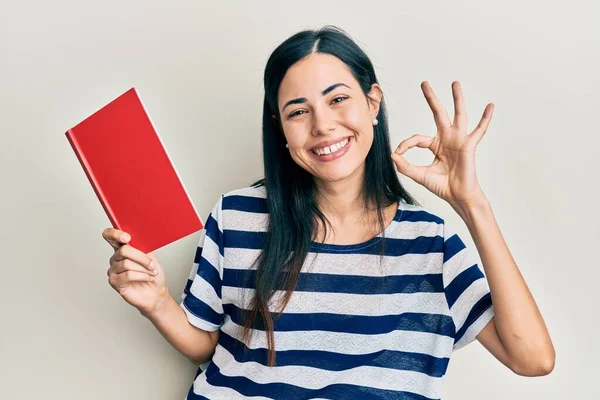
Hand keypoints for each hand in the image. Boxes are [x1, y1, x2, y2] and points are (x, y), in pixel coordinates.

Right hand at [103, 228, 168, 316]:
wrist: (156, 292)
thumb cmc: (153, 274)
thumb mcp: (151, 257)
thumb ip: (141, 247)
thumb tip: (137, 240)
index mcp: (122, 248)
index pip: (110, 236)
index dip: (115, 234)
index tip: (127, 238)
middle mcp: (115, 258)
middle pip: (124, 250)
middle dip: (142, 257)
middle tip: (152, 264)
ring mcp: (113, 270)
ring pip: (127, 264)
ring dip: (144, 269)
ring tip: (151, 273)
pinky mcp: (114, 282)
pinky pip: (128, 275)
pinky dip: (142, 276)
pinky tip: (147, 278)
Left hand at [391, 81, 493, 208]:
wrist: (457, 197)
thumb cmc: (442, 186)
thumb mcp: (419, 175)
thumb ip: (406, 166)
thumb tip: (393, 156)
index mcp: (435, 145)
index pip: (417, 138)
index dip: (406, 144)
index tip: (398, 153)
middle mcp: (447, 139)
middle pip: (438, 114)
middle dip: (431, 99)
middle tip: (424, 83)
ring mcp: (458, 140)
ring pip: (458, 115)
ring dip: (457, 99)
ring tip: (454, 83)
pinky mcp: (469, 146)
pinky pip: (479, 130)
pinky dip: (486, 118)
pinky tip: (490, 106)